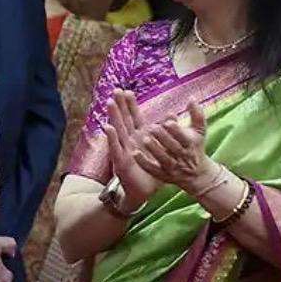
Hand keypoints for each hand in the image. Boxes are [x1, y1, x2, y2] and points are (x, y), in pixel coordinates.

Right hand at [103, 90, 163, 207]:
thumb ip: (166, 131)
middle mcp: (129, 141)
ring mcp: (124, 150)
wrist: (143, 191)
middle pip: (124, 119)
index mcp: (140, 137)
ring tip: (109, 103)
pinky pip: (115, 147)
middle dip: (120, 105)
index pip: (134, 117)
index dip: (130, 105)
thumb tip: (172, 114)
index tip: (127, 91)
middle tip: (115, 90)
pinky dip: (111, 137)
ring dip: (113, 116)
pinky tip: (107, 127)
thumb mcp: (162, 149)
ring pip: (118, 130)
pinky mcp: (121, 161)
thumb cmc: (151, 170)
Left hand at [133, 101, 219, 194]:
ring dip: (154, 149)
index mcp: (190, 144)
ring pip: (163, 159)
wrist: (198, 174)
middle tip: (152, 128)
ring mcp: (172, 167)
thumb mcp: (199, 131)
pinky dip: (144, 162)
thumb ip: (196, 115)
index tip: (167, 121)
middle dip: (163, 138)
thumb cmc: (195, 146)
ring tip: (145, 139)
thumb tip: (191, 98)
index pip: (184, 137)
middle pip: (173, 148)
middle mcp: (182, 156)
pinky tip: (134, 154)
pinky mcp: (162, 175)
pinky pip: (152, 170)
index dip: (176, 130)